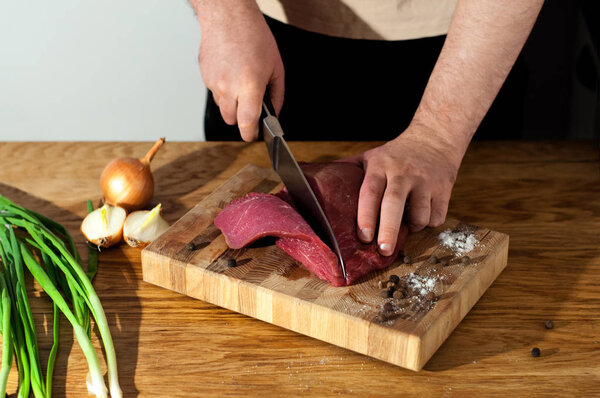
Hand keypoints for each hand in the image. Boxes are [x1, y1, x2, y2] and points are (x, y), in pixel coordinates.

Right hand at [197, 2, 283, 140]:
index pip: (246, 123)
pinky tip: (231, 73)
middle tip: (251, 108)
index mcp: (249, 85)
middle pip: (231, 120)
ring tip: (241, 84)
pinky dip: (223, 90)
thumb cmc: (254, 36)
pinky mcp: (205, 77)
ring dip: (232, 104)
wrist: (228, 16)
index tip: (253, 135)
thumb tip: (275, 113)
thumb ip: (277, 94)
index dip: (250, 134)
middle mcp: (229, 87)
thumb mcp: (276, 67)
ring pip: (222, 107)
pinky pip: (215, 93)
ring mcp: (214, 83)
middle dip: (242, 119)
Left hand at [345, 123, 464, 255]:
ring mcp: (425, 181)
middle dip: (388, 230)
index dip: (365, 216)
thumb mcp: (371, 156)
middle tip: (383, 251)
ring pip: (420, 214)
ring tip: (407, 224)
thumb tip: (317, 183)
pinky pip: (436, 217)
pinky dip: (429, 222)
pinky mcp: (444, 188)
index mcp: (380, 166)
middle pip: (394, 204)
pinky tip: (423, 214)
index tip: (363, 236)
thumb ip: (348, 171)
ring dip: (413, 227)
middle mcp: (402, 173)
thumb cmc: (396, 153)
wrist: (434, 137)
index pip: (370, 192)